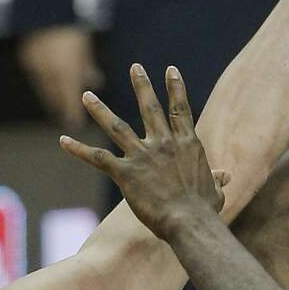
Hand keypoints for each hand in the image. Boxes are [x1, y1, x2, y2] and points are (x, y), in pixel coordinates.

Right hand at [18, 25, 102, 130]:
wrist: (47, 8)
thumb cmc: (72, 28)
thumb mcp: (84, 48)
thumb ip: (87, 67)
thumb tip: (96, 80)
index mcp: (67, 72)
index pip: (70, 101)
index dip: (72, 114)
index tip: (76, 124)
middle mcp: (50, 74)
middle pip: (55, 99)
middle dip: (62, 107)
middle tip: (67, 116)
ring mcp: (36, 67)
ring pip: (45, 89)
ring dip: (52, 96)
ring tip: (58, 101)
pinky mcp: (26, 59)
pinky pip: (37, 76)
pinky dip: (44, 80)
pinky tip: (49, 82)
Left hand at [59, 63, 227, 240]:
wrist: (189, 221)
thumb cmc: (204, 210)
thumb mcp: (215, 191)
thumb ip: (217, 179)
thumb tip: (225, 176)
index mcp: (187, 145)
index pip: (180, 109)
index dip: (175, 88)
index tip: (170, 70)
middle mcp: (164, 144)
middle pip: (149, 108)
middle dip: (142, 85)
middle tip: (135, 67)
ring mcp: (143, 156)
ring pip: (116, 126)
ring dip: (99, 110)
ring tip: (87, 95)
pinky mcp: (125, 173)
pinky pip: (97, 157)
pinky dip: (78, 149)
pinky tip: (63, 140)